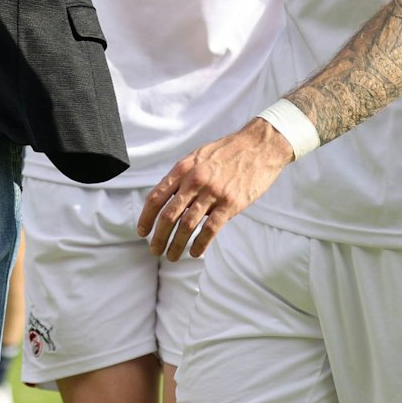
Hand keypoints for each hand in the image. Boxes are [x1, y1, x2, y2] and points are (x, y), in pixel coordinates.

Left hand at [138, 119, 292, 259]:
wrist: (259, 146)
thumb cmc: (227, 152)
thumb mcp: (197, 157)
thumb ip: (182, 177)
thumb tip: (166, 198)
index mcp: (182, 169)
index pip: (156, 197)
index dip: (146, 218)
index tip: (142, 232)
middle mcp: (194, 181)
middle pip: (168, 215)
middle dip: (158, 237)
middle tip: (155, 250)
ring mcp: (212, 193)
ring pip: (187, 226)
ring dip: (176, 245)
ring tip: (172, 256)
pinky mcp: (230, 204)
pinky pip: (210, 229)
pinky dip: (200, 244)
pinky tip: (195, 252)